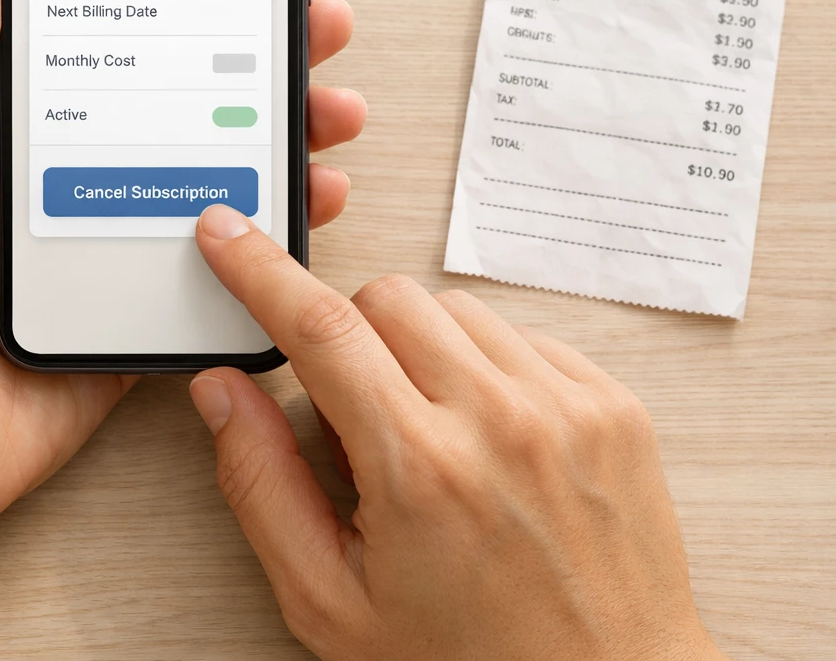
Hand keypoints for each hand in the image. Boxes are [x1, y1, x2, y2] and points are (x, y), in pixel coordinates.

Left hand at [0, 0, 367, 552]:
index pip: (93, 50)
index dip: (158, 8)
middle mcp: (52, 184)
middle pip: (167, 107)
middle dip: (245, 68)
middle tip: (308, 35)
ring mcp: (96, 247)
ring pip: (199, 180)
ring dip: (268, 146)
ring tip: (326, 120)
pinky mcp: (124, 312)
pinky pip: (205, 269)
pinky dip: (258, 242)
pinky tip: (299, 212)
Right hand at [187, 206, 726, 660]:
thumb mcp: (331, 600)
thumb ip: (263, 485)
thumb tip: (223, 392)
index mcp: (419, 468)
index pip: (319, 328)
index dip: (259, 270)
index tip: (229, 234)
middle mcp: (499, 421)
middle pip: (386, 298)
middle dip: (349, 336)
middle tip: (357, 414)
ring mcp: (566, 407)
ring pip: (454, 306)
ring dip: (420, 348)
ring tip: (430, 432)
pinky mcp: (612, 405)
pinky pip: (522, 334)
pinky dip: (486, 366)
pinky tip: (485, 435)